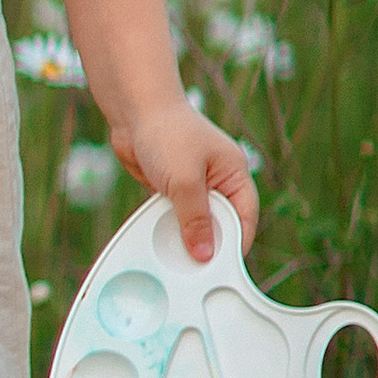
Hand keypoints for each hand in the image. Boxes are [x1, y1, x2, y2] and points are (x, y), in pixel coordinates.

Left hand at [112, 97, 257, 260]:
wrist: (133, 110)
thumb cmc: (166, 132)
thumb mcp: (184, 181)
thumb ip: (195, 219)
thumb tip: (204, 252)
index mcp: (234, 173)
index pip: (244, 217)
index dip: (236, 243)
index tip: (224, 267)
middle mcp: (217, 180)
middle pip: (220, 222)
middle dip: (209, 242)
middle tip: (197, 266)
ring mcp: (194, 183)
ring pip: (196, 220)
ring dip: (186, 234)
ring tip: (178, 254)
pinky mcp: (172, 186)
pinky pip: (175, 214)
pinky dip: (168, 224)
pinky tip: (161, 236)